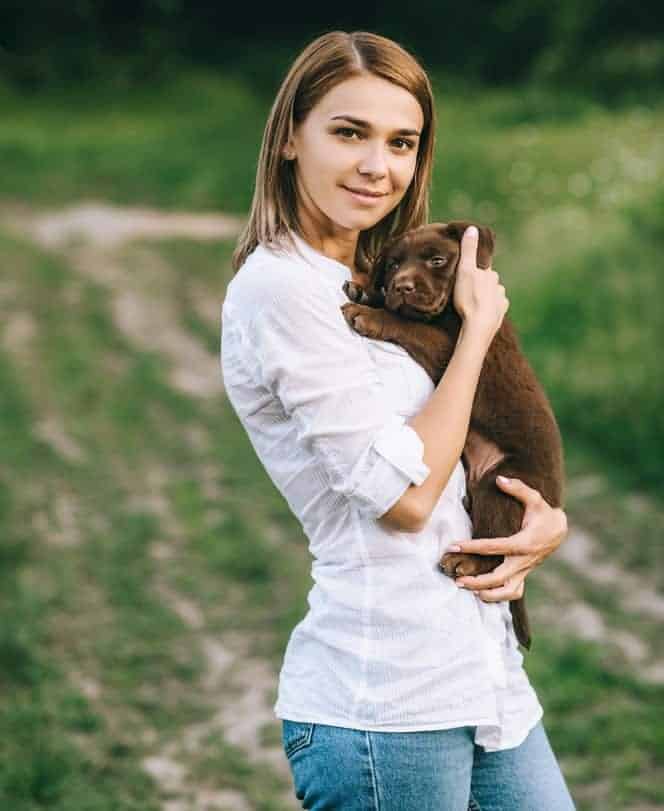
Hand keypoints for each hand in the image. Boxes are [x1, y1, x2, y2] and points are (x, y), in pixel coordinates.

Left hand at [447, 476, 567, 601]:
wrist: (559, 530)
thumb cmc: (543, 513)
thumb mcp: (535, 498)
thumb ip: (518, 488)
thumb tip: (500, 479)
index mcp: (523, 543)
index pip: (493, 548)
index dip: (471, 547)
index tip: (453, 547)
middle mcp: (523, 560)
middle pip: (498, 577)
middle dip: (477, 580)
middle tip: (457, 579)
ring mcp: (525, 570)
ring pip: (508, 591)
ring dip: (488, 594)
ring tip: (468, 589)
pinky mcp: (524, 574)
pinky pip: (513, 592)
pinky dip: (499, 596)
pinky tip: (482, 595)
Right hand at [453, 226, 508, 340]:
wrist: (478, 326)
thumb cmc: (469, 298)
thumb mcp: (464, 271)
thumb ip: (468, 250)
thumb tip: (472, 228)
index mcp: (490, 274)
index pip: (483, 268)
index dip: (475, 271)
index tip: (467, 275)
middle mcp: (498, 286)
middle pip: (489, 281)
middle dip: (481, 283)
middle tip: (468, 290)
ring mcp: (501, 300)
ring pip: (493, 294)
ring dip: (486, 296)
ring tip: (474, 303)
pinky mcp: (501, 314)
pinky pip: (496, 308)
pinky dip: (490, 308)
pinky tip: (482, 313)